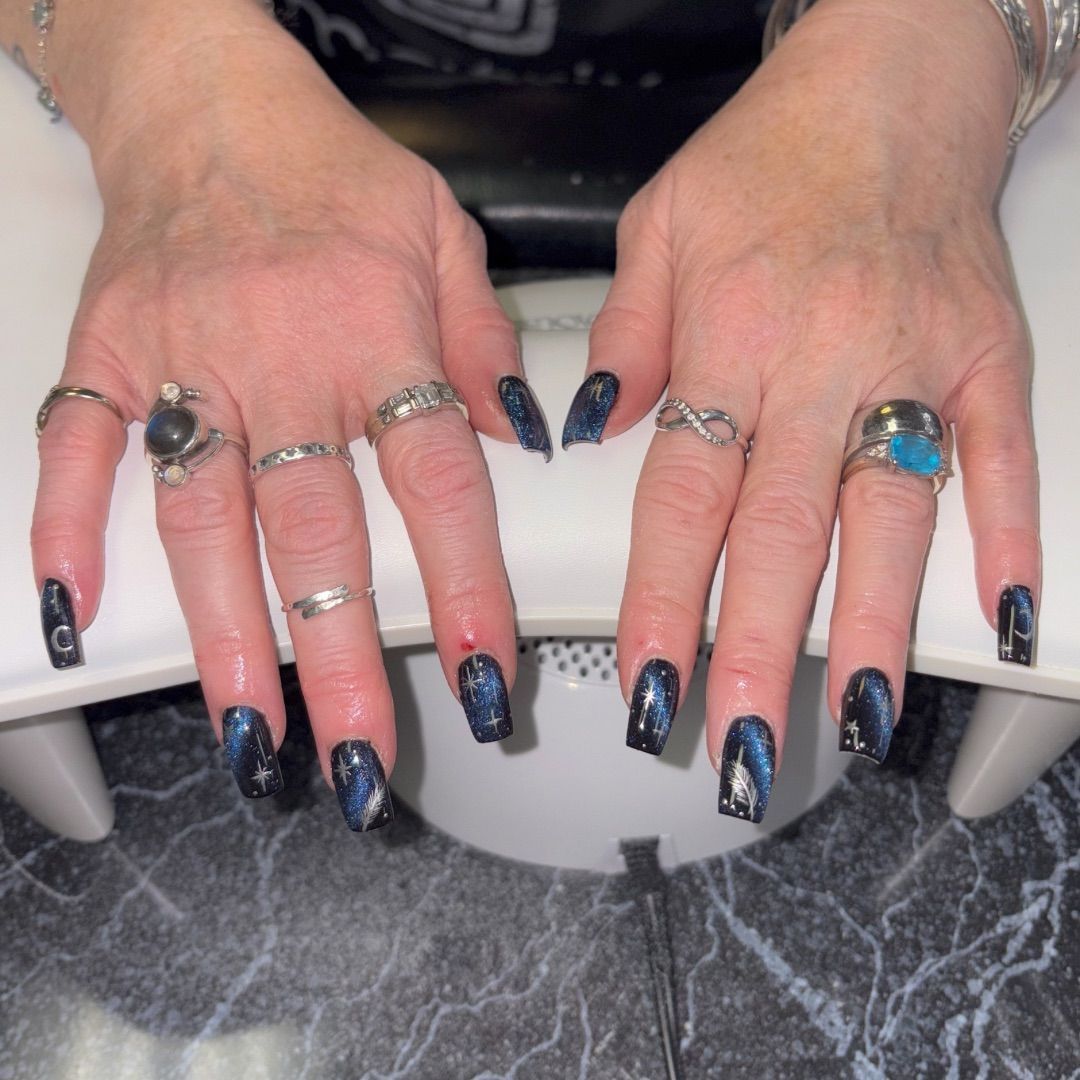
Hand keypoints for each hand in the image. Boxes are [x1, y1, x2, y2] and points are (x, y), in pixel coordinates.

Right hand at [31, 14, 547, 824]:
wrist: (209, 98)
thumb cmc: (331, 169)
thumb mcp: (443, 235)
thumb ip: (484, 343)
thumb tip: (523, 436)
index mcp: (375, 334)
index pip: (437, 486)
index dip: (463, 591)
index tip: (480, 677)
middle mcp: (279, 361)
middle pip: (317, 537)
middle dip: (342, 660)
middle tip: (357, 759)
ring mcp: (181, 362)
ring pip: (204, 522)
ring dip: (226, 635)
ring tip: (248, 731)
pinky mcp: (105, 355)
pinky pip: (77, 449)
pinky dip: (71, 527)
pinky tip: (77, 605)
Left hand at [578, 0, 1039, 818]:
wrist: (889, 78)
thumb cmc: (770, 153)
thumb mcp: (658, 226)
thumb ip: (624, 339)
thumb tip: (588, 431)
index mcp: (729, 333)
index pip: (682, 497)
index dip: (661, 601)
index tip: (647, 682)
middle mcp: (820, 355)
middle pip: (779, 532)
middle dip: (757, 650)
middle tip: (738, 742)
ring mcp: (911, 358)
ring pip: (889, 514)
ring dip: (873, 625)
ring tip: (858, 720)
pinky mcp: (986, 354)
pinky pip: (998, 454)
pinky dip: (1003, 534)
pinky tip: (999, 611)